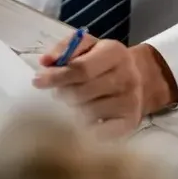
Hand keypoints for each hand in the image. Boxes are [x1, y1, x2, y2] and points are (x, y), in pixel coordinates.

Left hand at [32, 36, 176, 136]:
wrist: (140, 78)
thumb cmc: (103, 60)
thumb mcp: (86, 46)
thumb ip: (63, 49)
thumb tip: (45, 62)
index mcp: (114, 52)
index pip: (80, 69)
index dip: (56, 77)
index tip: (37, 81)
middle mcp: (126, 76)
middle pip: (81, 93)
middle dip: (62, 94)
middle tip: (60, 92)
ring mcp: (130, 101)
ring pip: (87, 113)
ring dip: (74, 109)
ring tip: (77, 101)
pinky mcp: (130, 122)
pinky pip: (99, 132)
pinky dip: (87, 127)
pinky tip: (87, 117)